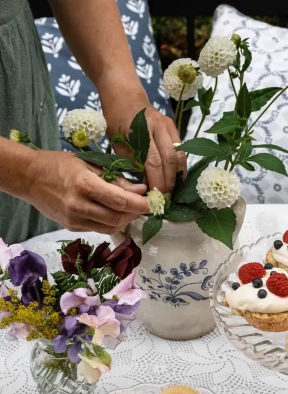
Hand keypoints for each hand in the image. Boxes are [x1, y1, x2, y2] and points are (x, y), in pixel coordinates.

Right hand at [25, 151, 148, 234]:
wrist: (29, 178)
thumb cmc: (60, 165)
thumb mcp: (90, 165)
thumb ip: (116, 179)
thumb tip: (141, 189)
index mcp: (84, 185)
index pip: (120, 201)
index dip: (140, 204)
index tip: (152, 201)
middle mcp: (79, 205)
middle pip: (118, 217)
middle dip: (136, 213)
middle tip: (145, 205)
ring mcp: (74, 219)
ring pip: (111, 227)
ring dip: (126, 220)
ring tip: (132, 209)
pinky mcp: (71, 227)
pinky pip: (99, 228)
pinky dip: (112, 222)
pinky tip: (115, 212)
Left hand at [103, 92, 186, 193]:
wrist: (124, 93)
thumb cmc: (116, 119)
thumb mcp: (117, 142)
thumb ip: (131, 162)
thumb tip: (143, 185)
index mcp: (140, 130)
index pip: (153, 162)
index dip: (156, 181)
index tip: (155, 197)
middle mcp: (158, 126)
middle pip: (170, 160)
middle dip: (170, 182)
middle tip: (165, 198)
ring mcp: (168, 125)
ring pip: (180, 155)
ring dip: (178, 175)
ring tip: (173, 191)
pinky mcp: (173, 126)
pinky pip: (181, 150)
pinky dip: (180, 166)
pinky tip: (176, 178)